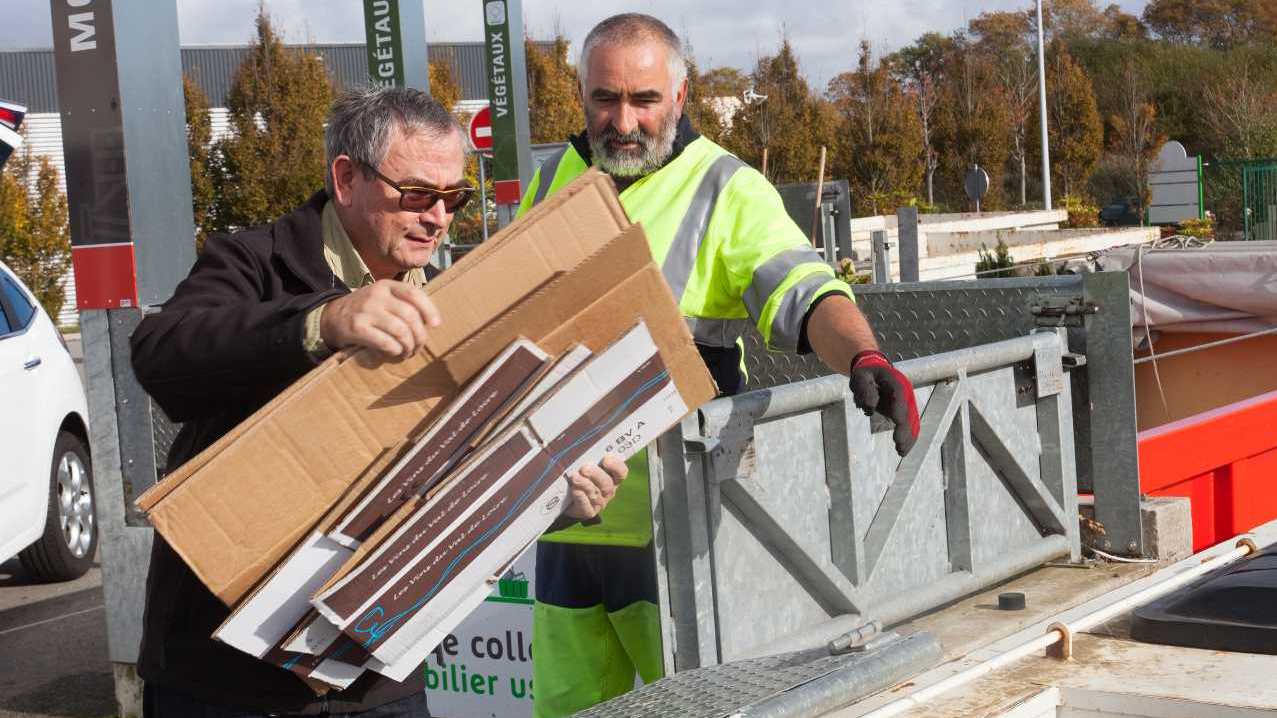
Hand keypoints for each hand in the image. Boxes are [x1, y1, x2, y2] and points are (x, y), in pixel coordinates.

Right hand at [319, 279, 440, 358]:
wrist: (332, 316)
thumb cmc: (366, 310)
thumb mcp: (383, 298)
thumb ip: (403, 304)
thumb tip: (431, 321)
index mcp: (386, 286)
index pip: (414, 294)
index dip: (429, 309)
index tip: (436, 324)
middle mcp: (377, 295)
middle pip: (410, 316)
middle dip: (420, 335)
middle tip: (419, 346)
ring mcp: (366, 311)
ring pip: (400, 331)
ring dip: (408, 346)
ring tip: (407, 352)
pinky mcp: (357, 328)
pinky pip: (385, 342)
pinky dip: (394, 351)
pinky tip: (394, 353)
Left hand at [563, 454, 627, 519]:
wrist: (565, 498)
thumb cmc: (577, 474)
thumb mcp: (582, 464)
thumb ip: (584, 456)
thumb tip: (572, 442)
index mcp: (611, 476)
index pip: (621, 472)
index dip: (616, 466)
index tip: (606, 459)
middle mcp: (608, 490)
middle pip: (607, 483)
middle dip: (596, 475)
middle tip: (585, 468)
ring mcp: (599, 502)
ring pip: (595, 493)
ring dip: (585, 484)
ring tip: (574, 477)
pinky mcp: (588, 511)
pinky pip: (586, 506)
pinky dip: (581, 498)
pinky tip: (575, 491)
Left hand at [849, 350, 919, 456]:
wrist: (874, 371)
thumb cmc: (865, 374)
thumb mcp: (859, 377)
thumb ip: (864, 389)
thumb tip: (871, 406)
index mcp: (894, 380)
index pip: (899, 393)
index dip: (899, 407)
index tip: (897, 421)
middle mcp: (905, 392)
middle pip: (909, 411)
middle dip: (905, 428)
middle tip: (898, 444)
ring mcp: (906, 403)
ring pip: (912, 421)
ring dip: (908, 437)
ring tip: (901, 452)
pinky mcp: (904, 412)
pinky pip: (909, 425)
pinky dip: (908, 437)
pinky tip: (902, 450)